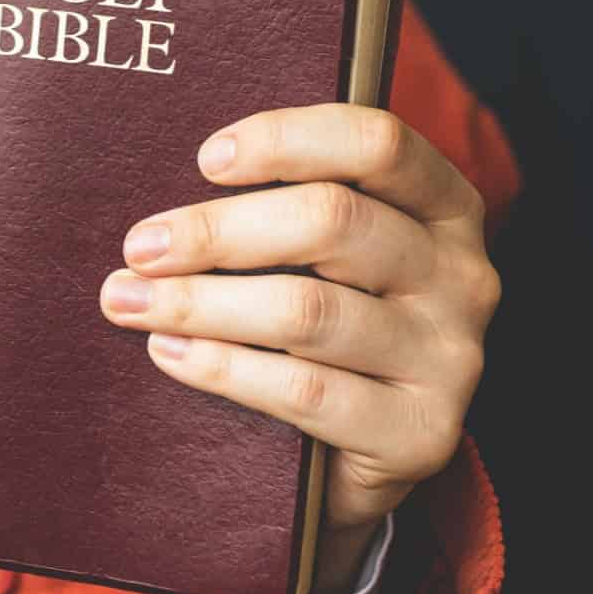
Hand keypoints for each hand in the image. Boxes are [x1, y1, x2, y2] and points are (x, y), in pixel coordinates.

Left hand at [97, 103, 499, 593]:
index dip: (287, 140)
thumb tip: (160, 185)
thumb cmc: (330, 320)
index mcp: (446, 205)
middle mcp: (463, 275)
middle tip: (139, 246)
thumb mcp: (327, 253)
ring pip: (308, 311)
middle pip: (333, 222)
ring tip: (129, 300)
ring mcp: (450, 359)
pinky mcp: (421, 434)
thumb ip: (281, 204)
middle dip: (218, 231)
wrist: (367, 453)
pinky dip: (224, 368)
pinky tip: (168, 353)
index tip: (206, 159)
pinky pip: (305, 392)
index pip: (378, 142)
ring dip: (201, 303)